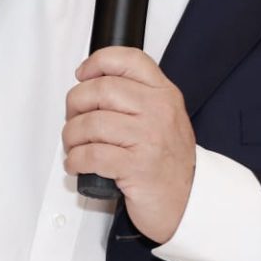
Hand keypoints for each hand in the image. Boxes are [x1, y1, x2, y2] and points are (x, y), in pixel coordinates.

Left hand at [63, 46, 195, 243]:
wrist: (190, 201)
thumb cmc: (169, 161)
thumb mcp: (162, 117)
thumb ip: (135, 96)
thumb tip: (91, 82)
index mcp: (164, 94)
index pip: (129, 60)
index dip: (98, 62)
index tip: (82, 74)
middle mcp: (158, 112)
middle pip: (100, 89)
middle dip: (75, 104)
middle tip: (73, 118)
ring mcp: (149, 139)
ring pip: (91, 123)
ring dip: (71, 136)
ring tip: (74, 145)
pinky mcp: (136, 167)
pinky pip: (91, 155)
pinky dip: (75, 159)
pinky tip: (77, 163)